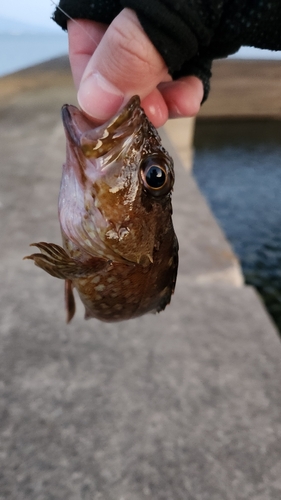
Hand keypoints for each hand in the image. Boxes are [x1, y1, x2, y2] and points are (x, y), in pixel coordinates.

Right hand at [68, 8, 202, 126]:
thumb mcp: (163, 12)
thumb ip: (128, 54)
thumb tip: (95, 103)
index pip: (85, 38)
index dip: (95, 81)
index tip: (112, 114)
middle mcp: (135, 10)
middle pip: (117, 60)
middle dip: (134, 95)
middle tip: (150, 115)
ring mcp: (166, 21)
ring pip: (149, 69)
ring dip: (162, 96)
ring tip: (178, 106)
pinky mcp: (194, 32)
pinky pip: (178, 67)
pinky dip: (184, 87)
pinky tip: (193, 93)